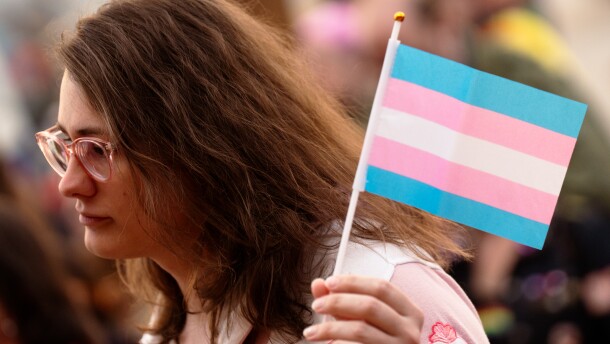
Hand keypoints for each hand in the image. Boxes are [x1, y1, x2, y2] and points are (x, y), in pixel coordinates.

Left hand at [303, 275, 422, 342]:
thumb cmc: (371, 340)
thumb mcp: (358, 317)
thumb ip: (340, 299)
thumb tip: (318, 283)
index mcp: (409, 311)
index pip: (381, 287)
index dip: (354, 282)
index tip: (329, 282)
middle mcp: (410, 329)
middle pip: (370, 306)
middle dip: (338, 302)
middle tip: (316, 305)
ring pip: (360, 329)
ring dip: (330, 328)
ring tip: (311, 332)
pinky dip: (338, 343)